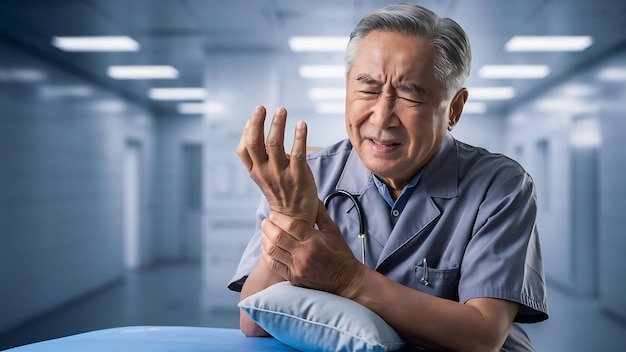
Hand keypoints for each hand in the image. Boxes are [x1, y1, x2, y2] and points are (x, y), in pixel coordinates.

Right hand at [237, 106, 317, 225]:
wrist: (295, 217)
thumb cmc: (281, 192)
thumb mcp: (263, 175)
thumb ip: (259, 154)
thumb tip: (254, 125)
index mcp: (255, 172)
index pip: (243, 150)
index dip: (247, 132)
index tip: (253, 117)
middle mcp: (265, 172)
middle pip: (255, 144)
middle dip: (257, 123)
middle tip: (261, 107)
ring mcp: (281, 174)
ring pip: (275, 145)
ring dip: (277, 125)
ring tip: (282, 110)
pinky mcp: (298, 176)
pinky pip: (298, 153)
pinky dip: (299, 137)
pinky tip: (302, 125)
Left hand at [260, 201, 364, 296]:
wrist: (345, 280)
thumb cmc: (340, 253)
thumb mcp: (333, 231)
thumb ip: (321, 214)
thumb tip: (313, 198)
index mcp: (314, 240)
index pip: (291, 225)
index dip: (279, 218)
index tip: (273, 214)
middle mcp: (304, 254)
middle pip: (278, 237)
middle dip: (268, 226)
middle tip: (266, 222)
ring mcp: (297, 267)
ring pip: (272, 251)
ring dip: (265, 239)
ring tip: (265, 233)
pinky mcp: (294, 278)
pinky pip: (274, 265)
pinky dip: (266, 254)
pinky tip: (266, 247)